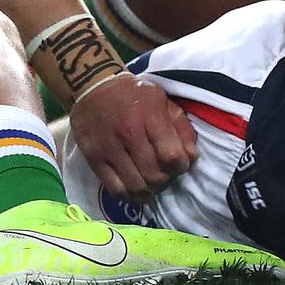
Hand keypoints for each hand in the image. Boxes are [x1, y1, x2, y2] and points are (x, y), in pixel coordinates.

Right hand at [68, 75, 197, 201]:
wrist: (94, 88)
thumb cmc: (136, 95)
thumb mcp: (164, 102)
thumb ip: (182, 128)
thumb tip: (192, 157)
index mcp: (150, 118)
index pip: (171, 156)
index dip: (181, 167)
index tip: (181, 165)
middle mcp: (128, 134)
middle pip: (154, 175)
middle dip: (166, 180)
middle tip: (166, 175)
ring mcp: (108, 148)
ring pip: (135, 185)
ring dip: (150, 191)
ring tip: (153, 184)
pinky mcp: (93, 159)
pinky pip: (114, 188)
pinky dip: (129, 196)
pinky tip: (137, 191)